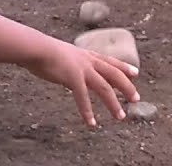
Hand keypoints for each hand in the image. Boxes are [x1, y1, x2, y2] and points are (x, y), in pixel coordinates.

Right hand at [23, 40, 140, 126]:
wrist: (35, 47)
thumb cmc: (43, 51)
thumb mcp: (63, 55)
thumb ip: (70, 63)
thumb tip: (69, 70)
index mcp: (86, 55)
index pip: (110, 60)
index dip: (123, 67)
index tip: (135, 73)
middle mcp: (88, 61)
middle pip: (114, 74)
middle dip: (127, 86)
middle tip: (136, 98)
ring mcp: (82, 69)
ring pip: (104, 87)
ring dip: (113, 103)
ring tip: (120, 116)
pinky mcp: (73, 78)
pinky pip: (83, 97)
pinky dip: (87, 111)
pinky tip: (91, 123)